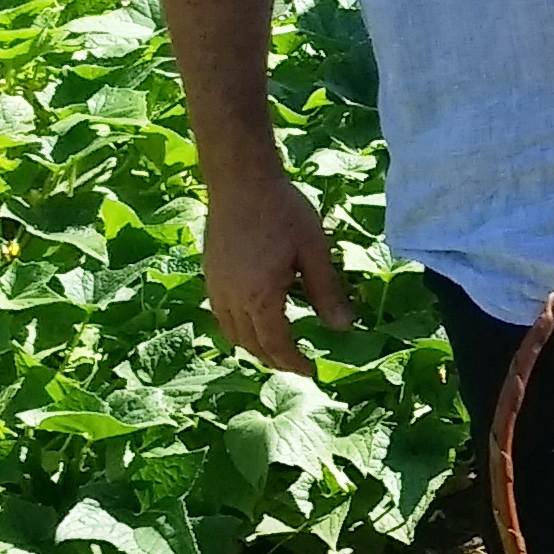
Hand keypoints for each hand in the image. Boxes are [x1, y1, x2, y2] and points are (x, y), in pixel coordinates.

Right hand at [203, 171, 354, 375]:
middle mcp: (231, 298)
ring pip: (232, 332)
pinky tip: (254, 321)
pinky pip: (222, 315)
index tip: (311, 372)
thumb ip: (327, 292)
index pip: (276, 344)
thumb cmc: (283, 212)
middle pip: (251, 344)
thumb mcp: (315, 251)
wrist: (241, 181)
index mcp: (259, 297)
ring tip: (277, 350)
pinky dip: (239, 328)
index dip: (293, 362)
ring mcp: (215, 287)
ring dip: (254, 346)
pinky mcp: (209, 274)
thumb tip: (343, 328)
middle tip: (297, 365)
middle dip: (274, 360)